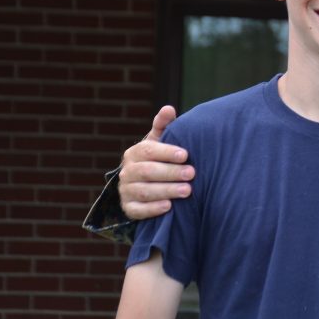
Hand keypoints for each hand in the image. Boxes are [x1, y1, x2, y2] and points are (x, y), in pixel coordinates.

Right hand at [119, 105, 193, 219]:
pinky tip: (169, 207)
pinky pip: (138, 210)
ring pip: (144, 191)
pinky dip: (153, 209)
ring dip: (167, 191)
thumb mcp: (160, 142)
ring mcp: (126, 190)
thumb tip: (169, 108)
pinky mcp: (129, 208)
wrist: (144, 185)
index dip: (167, 152)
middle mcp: (127, 171)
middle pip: (148, 171)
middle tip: (192, 173)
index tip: (185, 154)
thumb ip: (164, 126)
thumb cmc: (158, 159)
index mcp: (135, 153)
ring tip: (187, 191)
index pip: (149, 151)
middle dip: (171, 172)